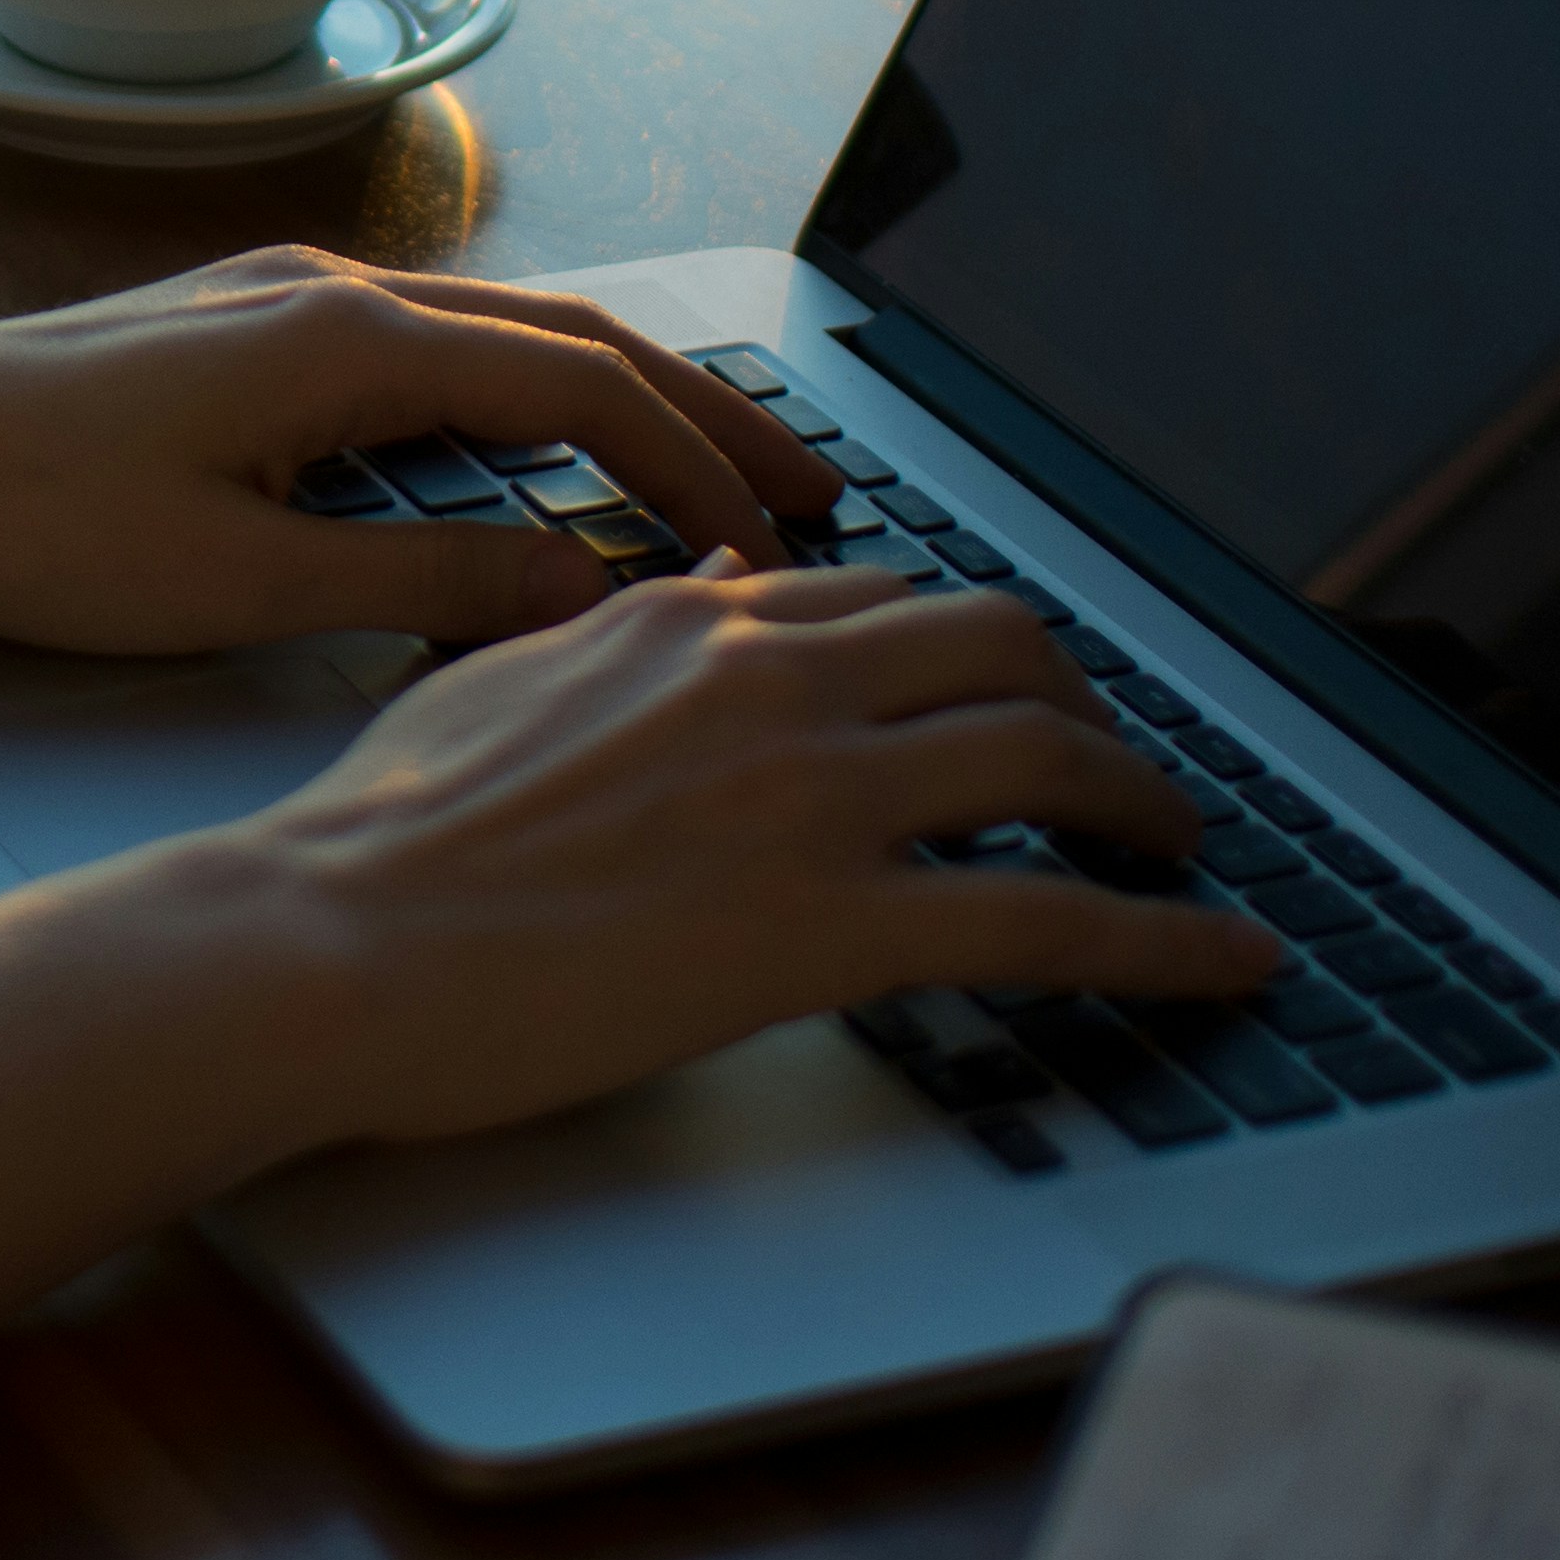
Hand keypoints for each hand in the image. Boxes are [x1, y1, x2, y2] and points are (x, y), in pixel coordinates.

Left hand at [0, 247, 853, 659]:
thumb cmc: (24, 519)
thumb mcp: (238, 584)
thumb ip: (422, 587)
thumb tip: (582, 593)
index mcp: (349, 340)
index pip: (583, 390)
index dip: (696, 470)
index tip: (777, 551)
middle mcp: (333, 291)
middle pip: (571, 336)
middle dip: (703, 410)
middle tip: (814, 487)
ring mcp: (284, 298)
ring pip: (504, 333)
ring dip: (619, 396)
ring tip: (709, 472)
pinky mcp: (242, 328)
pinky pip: (432, 345)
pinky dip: (525, 394)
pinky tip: (543, 455)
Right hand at [158, 563, 1284, 1148]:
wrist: (328, 942)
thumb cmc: (377, 839)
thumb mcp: (494, 683)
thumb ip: (610, 640)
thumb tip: (694, 596)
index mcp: (685, 622)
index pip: (883, 597)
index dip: (969, 646)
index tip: (1005, 688)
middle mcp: (768, 678)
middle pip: (1001, 645)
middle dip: (1086, 698)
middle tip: (1112, 763)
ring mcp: (809, 796)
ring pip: (1051, 756)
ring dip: (1148, 804)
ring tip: (1185, 851)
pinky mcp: (829, 924)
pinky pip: (1052, 919)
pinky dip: (1169, 942)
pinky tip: (1231, 963)